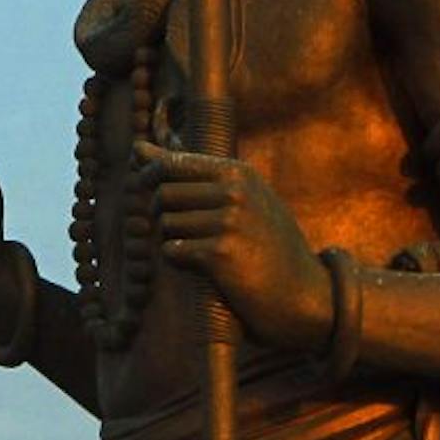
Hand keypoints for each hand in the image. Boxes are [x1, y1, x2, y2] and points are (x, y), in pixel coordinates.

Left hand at [136, 141, 331, 351]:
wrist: (303, 293)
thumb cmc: (265, 243)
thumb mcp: (238, 198)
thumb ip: (189, 171)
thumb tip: (136, 147)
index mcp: (238, 172)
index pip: (172, 163)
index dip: (151, 178)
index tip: (150, 191)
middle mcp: (235, 191)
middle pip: (163, 193)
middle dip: (160, 213)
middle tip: (181, 230)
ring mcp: (229, 221)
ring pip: (166, 223)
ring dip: (173, 239)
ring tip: (201, 250)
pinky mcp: (221, 253)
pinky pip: (172, 250)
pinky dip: (178, 260)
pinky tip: (201, 267)